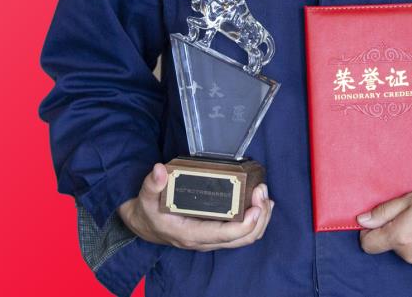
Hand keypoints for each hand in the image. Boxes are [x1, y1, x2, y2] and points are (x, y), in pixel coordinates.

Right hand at [118, 163, 274, 250]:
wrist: (146, 224)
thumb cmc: (150, 210)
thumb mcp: (146, 196)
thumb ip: (152, 184)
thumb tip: (160, 170)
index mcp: (191, 234)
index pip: (225, 235)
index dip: (246, 223)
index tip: (257, 205)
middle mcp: (205, 240)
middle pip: (242, 239)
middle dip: (259, 217)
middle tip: (262, 191)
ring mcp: (212, 238)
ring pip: (246, 238)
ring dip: (261, 219)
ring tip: (265, 195)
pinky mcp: (217, 233)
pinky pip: (242, 233)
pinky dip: (256, 220)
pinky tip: (261, 204)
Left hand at [357, 185, 411, 270]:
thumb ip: (384, 211)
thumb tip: (362, 220)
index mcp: (400, 236)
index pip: (367, 244)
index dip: (369, 231)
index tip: (380, 219)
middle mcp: (409, 255)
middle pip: (388, 245)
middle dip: (394, 230)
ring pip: (405, 250)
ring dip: (410, 238)